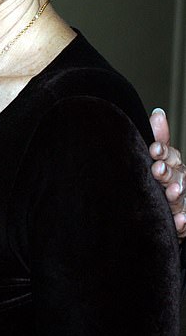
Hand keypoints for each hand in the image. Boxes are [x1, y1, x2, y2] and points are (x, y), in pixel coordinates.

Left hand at [149, 108, 185, 239]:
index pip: (170, 155)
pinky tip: (181, 220)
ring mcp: (183, 201)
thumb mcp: (158, 158)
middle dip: (168, 173)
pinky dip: (184, 221)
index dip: (162, 152)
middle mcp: (180, 181)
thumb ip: (158, 139)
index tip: (153, 150)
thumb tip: (158, 113)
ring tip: (172, 192)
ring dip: (177, 194)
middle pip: (177, 175)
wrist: (166, 212)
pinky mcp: (184, 221)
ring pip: (182, 197)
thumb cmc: (161, 180)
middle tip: (158, 170)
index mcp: (172, 165)